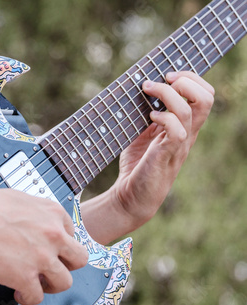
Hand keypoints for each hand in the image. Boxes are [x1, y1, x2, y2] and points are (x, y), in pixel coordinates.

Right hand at [0, 188, 87, 304]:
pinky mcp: (25, 276)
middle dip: (64, 266)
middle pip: (78, 259)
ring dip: (50, 285)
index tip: (49, 251)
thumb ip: (36, 213)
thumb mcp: (18, 198)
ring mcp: (41, 257)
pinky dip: (27, 297)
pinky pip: (37, 297)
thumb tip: (37, 223)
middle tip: (49, 269)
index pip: (71, 235)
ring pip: (64, 282)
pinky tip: (17, 291)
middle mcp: (53, 234)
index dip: (59, 246)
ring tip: (34, 283)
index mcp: (52, 212)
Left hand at [113, 71, 213, 228]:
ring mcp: (180, 145)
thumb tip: (140, 88)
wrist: (130, 197)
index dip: (191, 77)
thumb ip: (147, 114)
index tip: (167, 74)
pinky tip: (149, 118)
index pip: (205, 95)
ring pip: (192, 110)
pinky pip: (178, 131)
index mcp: (185, 126)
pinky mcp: (167, 155)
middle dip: (187, 80)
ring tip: (147, 90)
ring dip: (168, 94)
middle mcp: (187, 133)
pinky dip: (164, 118)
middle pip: (207, 98)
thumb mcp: (142, 133)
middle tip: (162, 80)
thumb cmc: (137, 165)